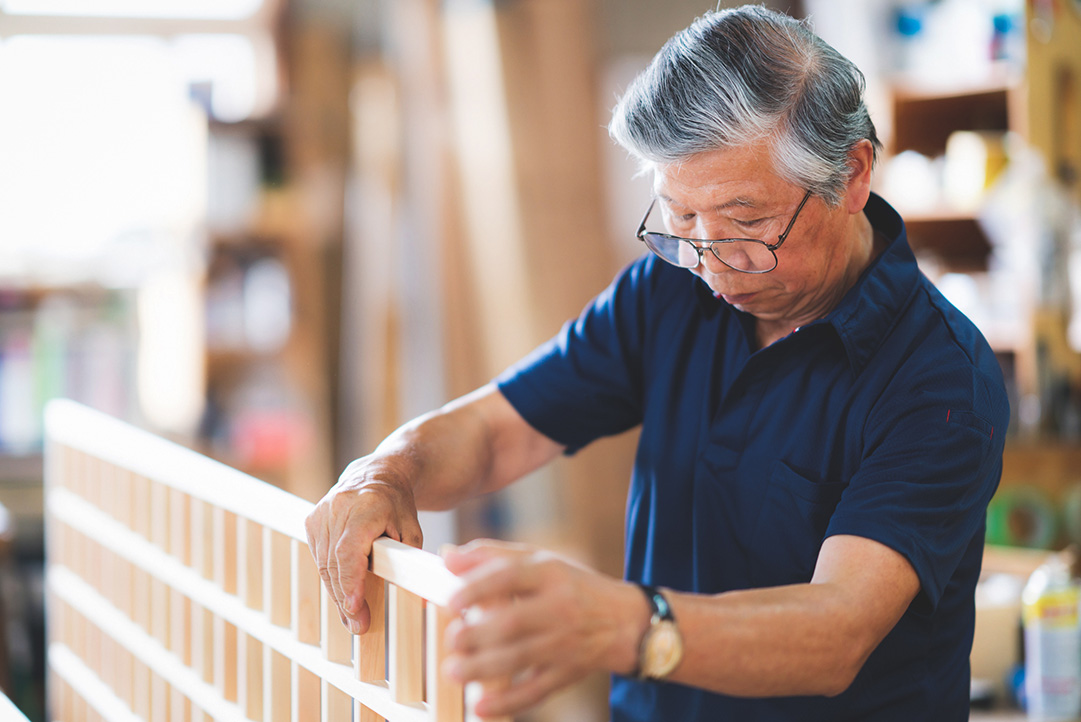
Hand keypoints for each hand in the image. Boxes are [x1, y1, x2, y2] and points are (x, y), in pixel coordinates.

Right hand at [305, 457, 423, 633]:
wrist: (379, 473)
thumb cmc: (398, 504)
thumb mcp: (413, 529)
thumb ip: (411, 561)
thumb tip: (423, 599)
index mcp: (365, 507)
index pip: (349, 551)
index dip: (350, 581)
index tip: (354, 607)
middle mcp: (338, 508)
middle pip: (335, 563)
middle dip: (346, 597)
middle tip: (359, 625)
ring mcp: (321, 513)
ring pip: (324, 563)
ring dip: (337, 592)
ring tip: (352, 618)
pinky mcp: (312, 519)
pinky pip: (318, 556)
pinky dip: (331, 577)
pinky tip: (343, 594)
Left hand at [441, 540, 646, 717]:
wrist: (624, 621)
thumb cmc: (571, 586)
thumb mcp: (540, 561)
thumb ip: (492, 556)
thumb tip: (447, 557)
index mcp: (550, 573)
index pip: (510, 576)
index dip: (477, 588)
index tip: (451, 602)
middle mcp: (560, 606)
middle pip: (514, 622)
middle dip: (477, 634)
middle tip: (451, 639)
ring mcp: (565, 642)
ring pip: (520, 658)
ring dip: (482, 667)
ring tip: (453, 670)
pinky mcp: (568, 672)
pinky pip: (537, 690)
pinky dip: (508, 701)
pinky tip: (480, 706)